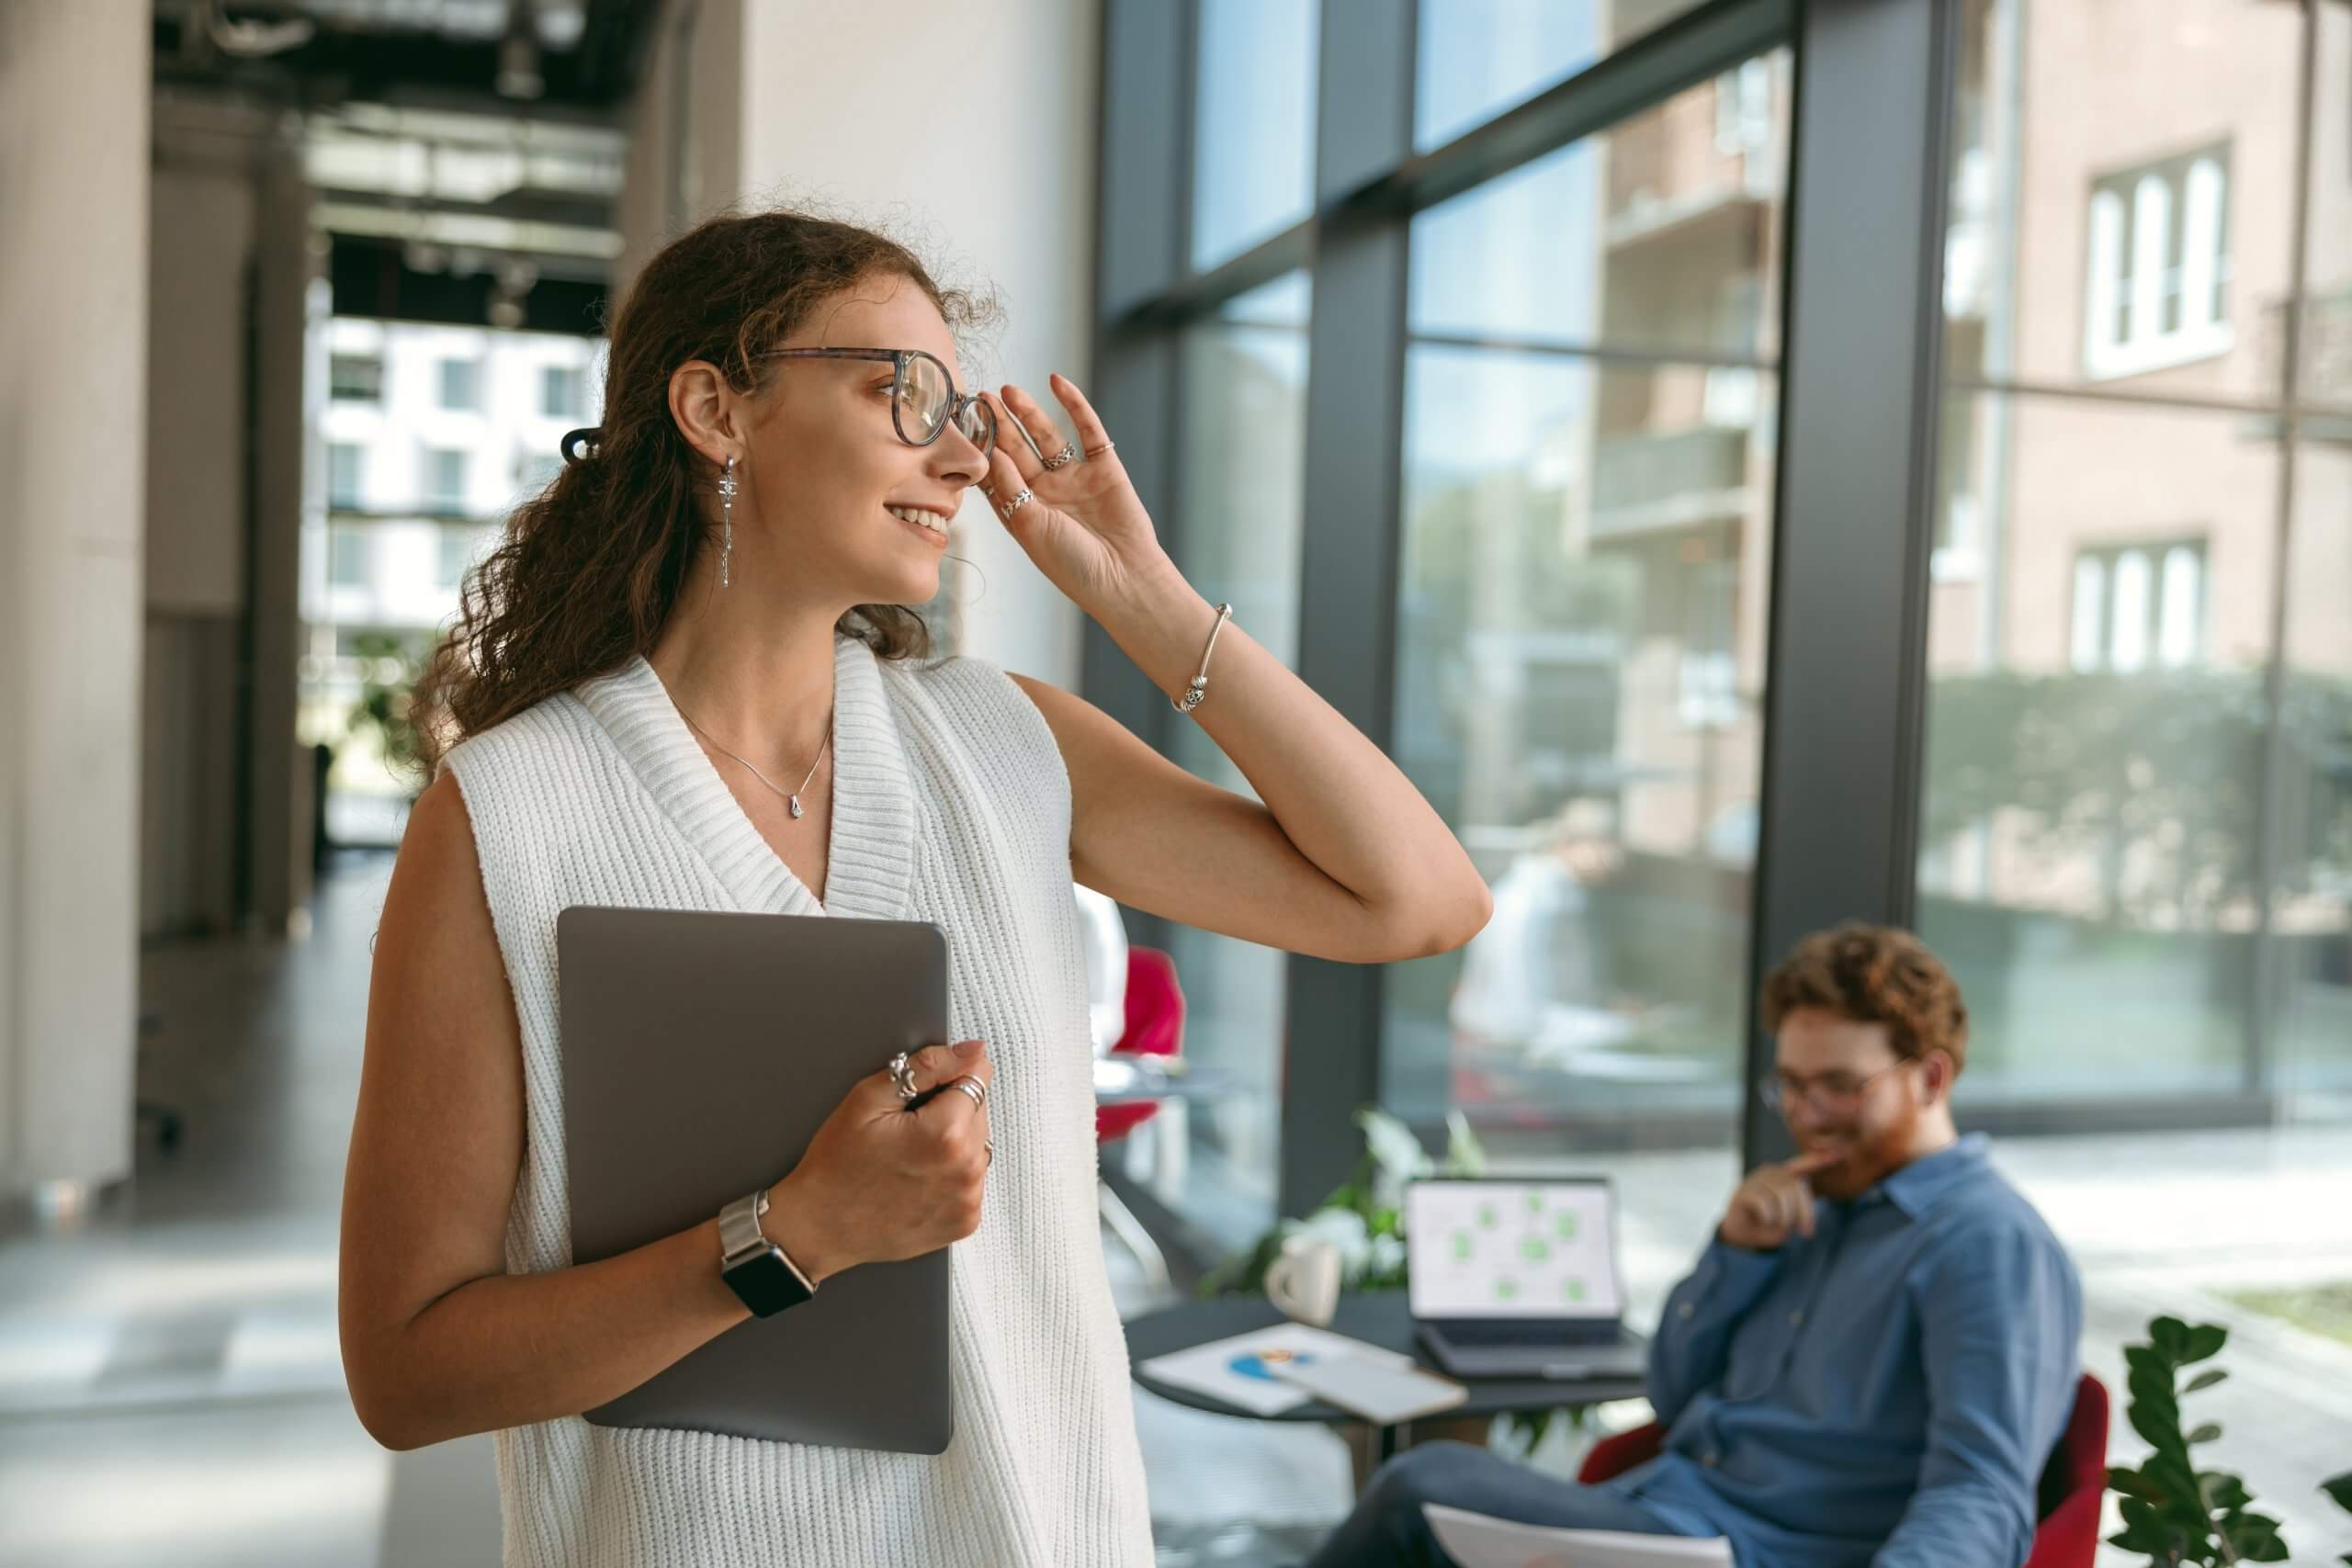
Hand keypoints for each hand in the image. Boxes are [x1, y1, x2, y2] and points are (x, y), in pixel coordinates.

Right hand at [765, 1041, 993, 1281]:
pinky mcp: (965, 1222)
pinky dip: (952, 1173)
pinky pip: (973, 1180)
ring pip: (978, 1146)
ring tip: (911, 1155)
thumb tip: (972, 1050)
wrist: (819, 1227)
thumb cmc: (837, 1164)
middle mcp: (967, 1169)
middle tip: (906, 1128)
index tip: (923, 1092)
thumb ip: (927, 1066)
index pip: (977, 1077)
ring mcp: (968, 1200)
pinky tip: (918, 1178)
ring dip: (955, 1142)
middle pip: (979, 1112)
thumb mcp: (869, 1098)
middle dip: (950, 1109)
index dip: (948, 1076)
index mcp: (946, 1132)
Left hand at [980, 375, 1174, 617]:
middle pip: (1017, 449)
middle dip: (999, 424)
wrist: (1123, 578)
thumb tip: (992, 449)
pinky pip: (1087, 429)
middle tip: (979, 397)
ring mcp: (1075, 478)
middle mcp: (1046, 492)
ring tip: (1007, 390)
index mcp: (1022, 511)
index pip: (995, 472)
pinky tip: (1057, 382)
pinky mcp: (1104, 467)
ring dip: (1028, 412)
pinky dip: (1074, 404)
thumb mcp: (1028, 525)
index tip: (958, 424)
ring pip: (1047, 436)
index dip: (979, 448)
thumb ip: (1009, 485)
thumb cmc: (1070, 564)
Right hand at [1717, 1149, 1839, 1251]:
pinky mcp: (1743, 1193)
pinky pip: (1764, 1203)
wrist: (1740, 1234)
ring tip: (1783, 1228)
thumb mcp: (1789, 1217)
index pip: (1802, 1165)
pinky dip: (1770, 1218)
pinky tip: (1766, 1223)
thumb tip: (1799, 1212)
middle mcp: (1769, 1173)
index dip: (1818, 1160)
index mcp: (1783, 1176)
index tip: (1838, 1155)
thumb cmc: (1768, 1224)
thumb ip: (1797, 1210)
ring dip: (1786, 1217)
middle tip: (1806, 1233)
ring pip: (1781, 1194)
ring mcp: (1754, 1181)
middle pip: (1795, 1186)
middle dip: (1805, 1212)